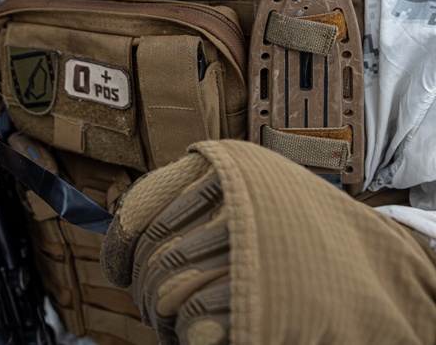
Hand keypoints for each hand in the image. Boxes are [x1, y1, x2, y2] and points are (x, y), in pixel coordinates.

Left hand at [101, 140, 435, 344]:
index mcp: (221, 165)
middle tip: (157, 309)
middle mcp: (228, 199)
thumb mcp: (245, 191)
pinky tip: (207, 336)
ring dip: (166, 319)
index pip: (142, 207)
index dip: (118, 245)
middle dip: (146, 291)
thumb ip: (190, 202)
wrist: (375, 268)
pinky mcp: (253, 298)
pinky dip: (191, 339)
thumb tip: (119, 232)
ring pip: (165, 292)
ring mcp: (242, 247)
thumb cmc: (300, 233)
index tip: (117, 270)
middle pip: (153, 256)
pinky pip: (193, 325)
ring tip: (185, 324)